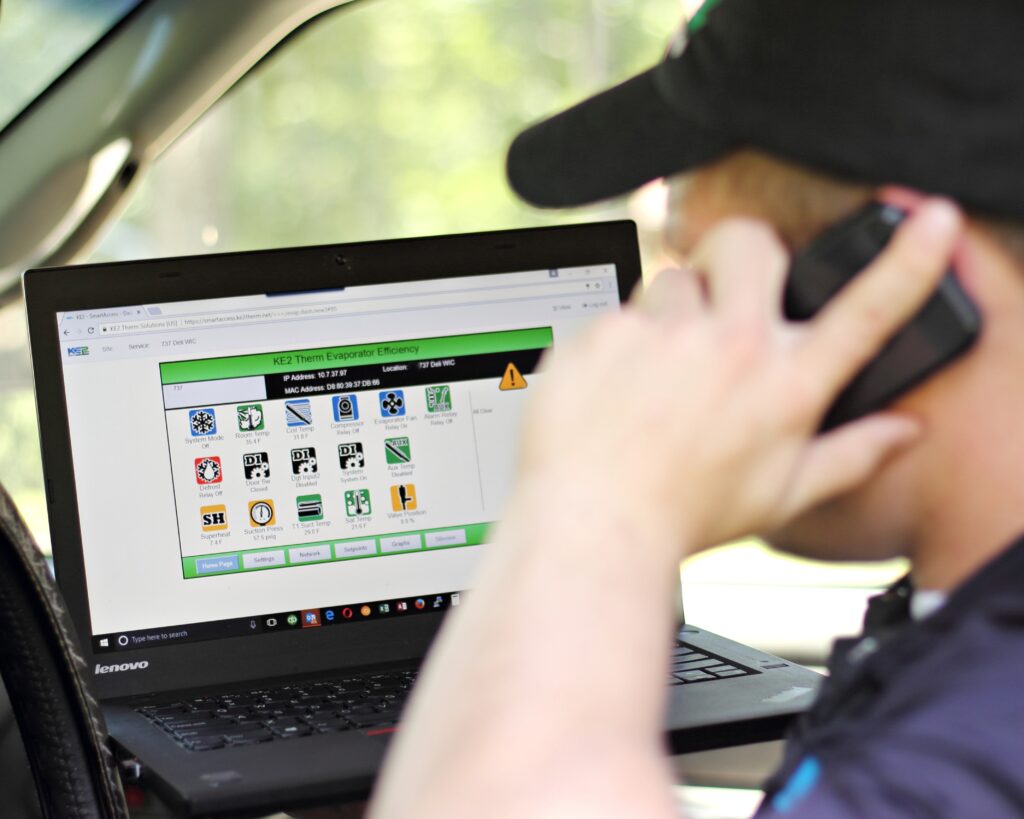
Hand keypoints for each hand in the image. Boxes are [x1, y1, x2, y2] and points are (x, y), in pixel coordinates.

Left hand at [518, 200, 961, 552]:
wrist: (593, 525)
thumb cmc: (685, 515)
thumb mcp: (780, 496)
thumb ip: (849, 455)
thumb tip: (904, 431)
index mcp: (785, 386)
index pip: (865, 313)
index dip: (909, 262)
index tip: (937, 223)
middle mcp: (731, 347)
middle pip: (750, 243)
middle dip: (740, 255)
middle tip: (723, 295)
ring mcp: (665, 334)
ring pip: (673, 279)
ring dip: (671, 313)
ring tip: (656, 373)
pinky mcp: (607, 332)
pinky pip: (619, 311)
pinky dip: (619, 342)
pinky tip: (614, 389)